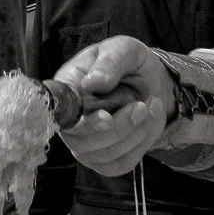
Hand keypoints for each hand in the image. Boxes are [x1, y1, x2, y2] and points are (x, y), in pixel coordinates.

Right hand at [52, 36, 175, 175]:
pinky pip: (119, 164)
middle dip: (119, 128)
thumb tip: (92, 83)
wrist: (151, 81)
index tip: (106, 117)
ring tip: (151, 108)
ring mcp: (85, 142)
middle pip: (81, 141)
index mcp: (67, 87)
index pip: (61, 114)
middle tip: (142, 105)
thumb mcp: (124, 50)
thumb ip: (110, 62)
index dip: (81, 121)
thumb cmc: (130, 63)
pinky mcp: (104, 159)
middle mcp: (71, 119)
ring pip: (103, 155)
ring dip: (135, 134)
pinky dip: (140, 146)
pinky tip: (149, 124)